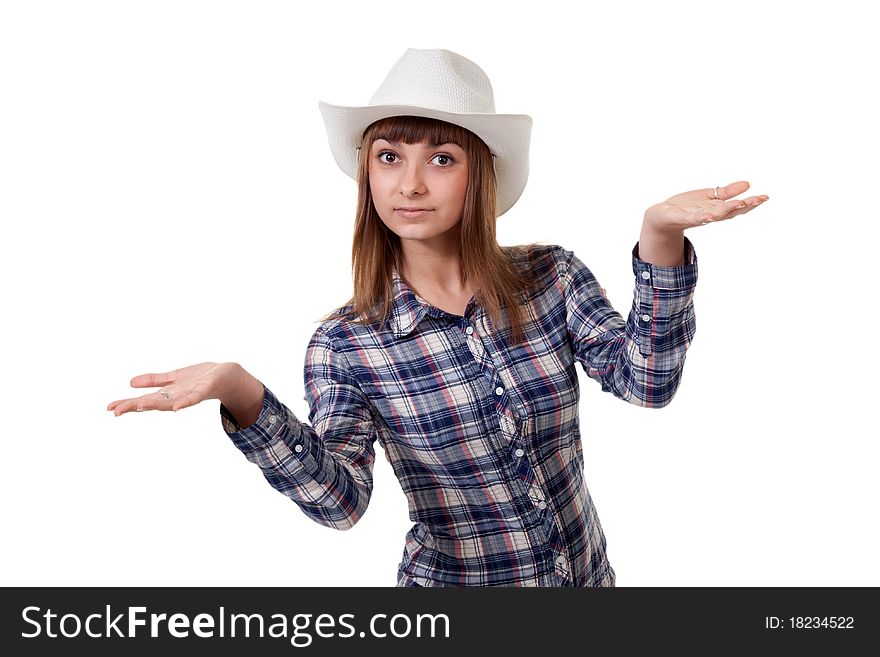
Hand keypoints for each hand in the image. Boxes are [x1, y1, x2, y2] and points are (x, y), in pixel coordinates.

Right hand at [107, 362, 239, 416]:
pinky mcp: (204, 390)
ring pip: (170, 401)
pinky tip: (175, 407)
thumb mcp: (174, 378)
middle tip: (115, 411)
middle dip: (134, 406)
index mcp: (168, 394)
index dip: (127, 404)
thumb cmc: (201, 378)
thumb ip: (155, 381)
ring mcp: (190, 395)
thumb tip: (130, 383)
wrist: (228, 376)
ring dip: (155, 404)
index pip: (144, 400)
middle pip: (152, 403)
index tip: (109, 408)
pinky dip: (184, 402)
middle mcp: (177, 397)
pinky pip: (193, 398)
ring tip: (138, 406)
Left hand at [643, 180, 768, 233]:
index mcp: (717, 209)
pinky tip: (709, 216)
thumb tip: (747, 184)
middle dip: (744, 206)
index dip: (751, 203)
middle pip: (729, 211)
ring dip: (726, 210)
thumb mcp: (709, 196)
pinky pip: (693, 218)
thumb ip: (727, 192)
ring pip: (714, 215)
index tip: (765, 197)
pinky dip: (701, 218)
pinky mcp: (682, 217)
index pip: (737, 207)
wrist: (661, 216)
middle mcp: (709, 215)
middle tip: (757, 200)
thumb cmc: (685, 207)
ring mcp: (697, 217)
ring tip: (739, 203)